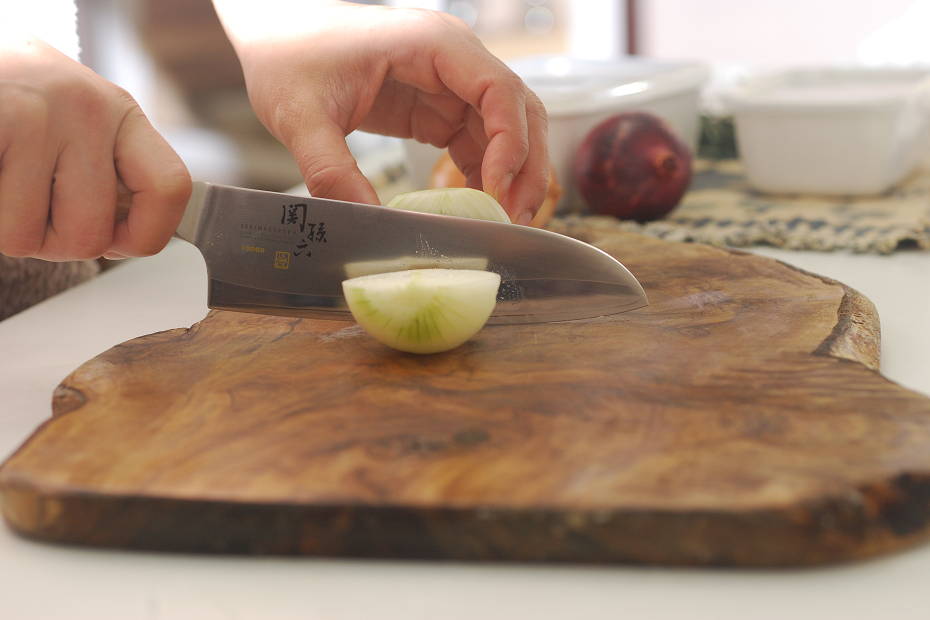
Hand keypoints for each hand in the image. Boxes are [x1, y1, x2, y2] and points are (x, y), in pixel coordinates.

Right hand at [0, 24, 191, 260]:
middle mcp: (87, 109)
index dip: (147, 234)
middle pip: (89, 235)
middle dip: (54, 242)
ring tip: (3, 181)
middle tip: (30, 209)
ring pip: (25, 236)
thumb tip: (123, 241)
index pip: (170, 189)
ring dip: (5, 227)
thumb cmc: (17, 96)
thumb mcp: (80, 120)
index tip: (116, 242)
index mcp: (122, 113)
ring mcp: (36, 115)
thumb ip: (109, 173)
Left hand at [213, 0, 548, 224]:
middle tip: (515, 220)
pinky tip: (476, 206)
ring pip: (507, 129)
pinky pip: (478, 141)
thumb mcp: (300, 116)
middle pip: (519, 111)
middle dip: (526, 166)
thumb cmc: (289, 56)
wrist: (277, 36)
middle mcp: (453, 59)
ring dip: (513, 174)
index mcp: (431, 44)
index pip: (499, 91)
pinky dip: (485, 175)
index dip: (510, 144)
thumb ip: (330, 170)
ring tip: (504, 221)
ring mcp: (449, 83)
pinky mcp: (436, 107)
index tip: (496, 193)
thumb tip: (365, 222)